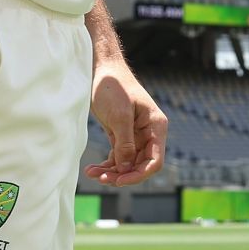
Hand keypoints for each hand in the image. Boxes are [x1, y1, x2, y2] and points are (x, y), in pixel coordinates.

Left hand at [87, 57, 166, 186]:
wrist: (101, 69)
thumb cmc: (113, 87)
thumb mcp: (119, 116)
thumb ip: (125, 143)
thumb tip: (126, 168)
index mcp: (155, 126)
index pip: (155, 160)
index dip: (139, 175)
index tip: (119, 180)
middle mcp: (149, 132)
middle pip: (141, 165)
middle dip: (122, 175)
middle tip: (101, 178)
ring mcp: (136, 134)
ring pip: (128, 163)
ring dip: (112, 172)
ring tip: (92, 173)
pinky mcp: (122, 134)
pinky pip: (118, 156)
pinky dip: (107, 164)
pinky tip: (93, 168)